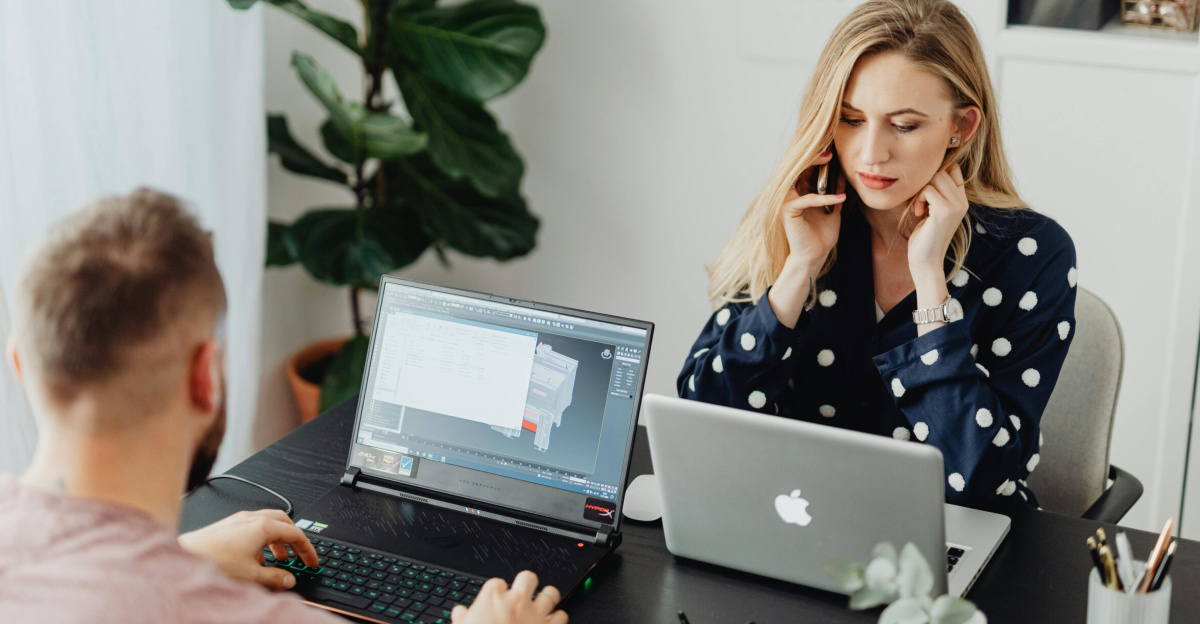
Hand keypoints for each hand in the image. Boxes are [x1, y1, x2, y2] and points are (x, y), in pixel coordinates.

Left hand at [178, 509, 318, 590]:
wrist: (184, 557)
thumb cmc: (213, 561)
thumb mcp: (251, 576)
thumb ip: (275, 578)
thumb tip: (288, 579)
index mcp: (263, 527)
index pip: (296, 534)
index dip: (307, 549)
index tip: (311, 561)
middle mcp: (252, 518)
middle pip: (284, 521)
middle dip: (294, 538)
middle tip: (298, 554)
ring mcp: (239, 519)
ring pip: (268, 522)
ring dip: (277, 539)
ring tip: (278, 558)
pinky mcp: (227, 525)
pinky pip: (253, 526)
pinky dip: (262, 538)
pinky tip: (255, 557)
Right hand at [451, 571, 566, 623]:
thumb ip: (463, 619)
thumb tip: (460, 613)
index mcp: (493, 598)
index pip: (497, 583)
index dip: (497, 593)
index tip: (496, 600)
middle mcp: (516, 601)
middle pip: (528, 578)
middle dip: (527, 584)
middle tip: (524, 594)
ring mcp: (535, 614)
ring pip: (550, 594)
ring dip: (548, 599)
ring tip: (544, 603)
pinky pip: (561, 616)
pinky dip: (557, 619)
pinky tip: (551, 623)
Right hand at [781, 151, 845, 270]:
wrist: (814, 256)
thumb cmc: (821, 235)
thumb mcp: (833, 208)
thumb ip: (835, 192)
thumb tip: (843, 175)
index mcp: (797, 192)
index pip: (803, 169)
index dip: (816, 158)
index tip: (832, 152)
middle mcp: (788, 194)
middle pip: (797, 168)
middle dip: (813, 157)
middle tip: (830, 152)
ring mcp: (786, 201)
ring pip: (797, 176)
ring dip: (814, 167)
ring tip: (830, 161)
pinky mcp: (788, 210)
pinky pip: (808, 199)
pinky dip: (825, 197)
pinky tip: (840, 197)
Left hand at [907, 164, 968, 278]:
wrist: (926, 261)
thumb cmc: (924, 236)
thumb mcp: (932, 211)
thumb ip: (936, 193)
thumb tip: (928, 170)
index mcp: (962, 200)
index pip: (954, 169)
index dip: (936, 174)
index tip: (924, 192)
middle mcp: (962, 202)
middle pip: (941, 171)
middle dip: (924, 184)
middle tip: (918, 203)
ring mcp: (955, 206)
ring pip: (934, 178)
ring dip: (920, 192)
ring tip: (918, 208)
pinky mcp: (944, 211)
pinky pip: (927, 190)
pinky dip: (918, 199)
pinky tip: (918, 213)